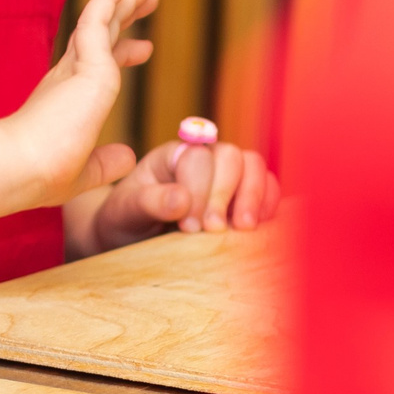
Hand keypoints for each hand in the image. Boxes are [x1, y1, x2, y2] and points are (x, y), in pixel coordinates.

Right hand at [0, 0, 157, 207]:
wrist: (18, 168)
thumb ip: (105, 162)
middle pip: (102, 34)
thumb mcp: (84, 171)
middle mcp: (67, 76)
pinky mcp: (84, 64)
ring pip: (102, 21)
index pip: (97, 65)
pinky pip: (97, 21)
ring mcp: (75, 68)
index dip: (122, 52)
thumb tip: (128, 155)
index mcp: (66, 98)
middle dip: (125, 13)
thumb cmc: (40, 174)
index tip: (145, 47)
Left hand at [68, 128, 281, 255]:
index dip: (197, 190)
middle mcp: (203, 157)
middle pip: (230, 156)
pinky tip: (256, 228)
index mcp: (172, 154)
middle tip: (214, 229)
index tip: (188, 226)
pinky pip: (268, 187)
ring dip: (253, 195)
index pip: (197, 157)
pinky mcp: (244, 195)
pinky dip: (268, 203)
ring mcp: (226, 174)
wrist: (132, 239)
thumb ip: (148, 203)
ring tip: (243, 228)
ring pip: (253, 165)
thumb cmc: (126, 221)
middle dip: (225, 193)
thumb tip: (181, 199)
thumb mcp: (125, 213)